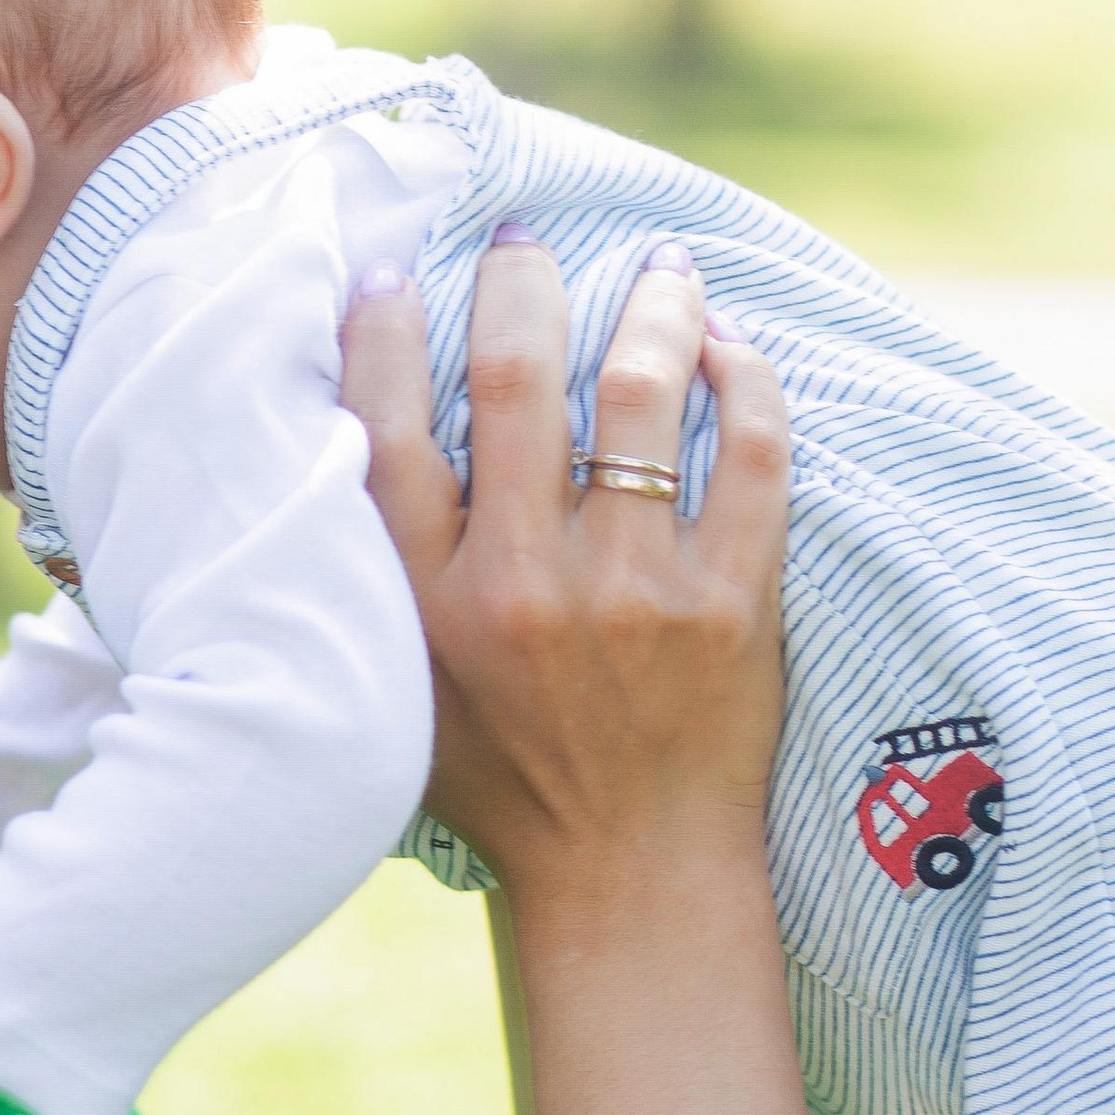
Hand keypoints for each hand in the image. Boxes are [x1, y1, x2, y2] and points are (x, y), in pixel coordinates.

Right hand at [338, 241, 787, 897]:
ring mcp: (633, 593)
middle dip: (520, 281)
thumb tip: (362, 420)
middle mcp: (522, 588)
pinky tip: (730, 350)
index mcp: (427, 605)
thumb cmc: (499, 775)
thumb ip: (383, 566)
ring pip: (642, 392)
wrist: (626, 874)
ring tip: (661, 266)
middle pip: (516, 378)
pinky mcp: (731, 606)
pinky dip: (746, 381)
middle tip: (527, 240)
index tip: (396, 272)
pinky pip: (752, 455)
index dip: (385, 332)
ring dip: (651, 305)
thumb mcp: (398, 678)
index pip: (388, 427)